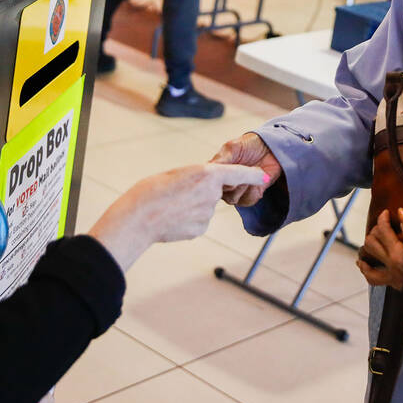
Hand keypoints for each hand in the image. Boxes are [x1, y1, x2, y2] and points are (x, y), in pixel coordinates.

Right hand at [88, 163, 266, 270]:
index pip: (237, 173)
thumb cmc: (151, 191)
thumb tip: (206, 190)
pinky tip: (172, 219)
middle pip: (214, 191)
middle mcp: (212, 194)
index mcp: (207, 174)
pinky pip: (198, 221)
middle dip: (201, 191)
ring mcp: (207, 214)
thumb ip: (196, 179)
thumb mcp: (175, 175)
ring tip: (170, 206)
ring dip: (192, 206)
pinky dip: (187, 220)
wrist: (138, 219)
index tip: (264, 175)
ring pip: (204, 207)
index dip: (252, 174)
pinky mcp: (201, 229)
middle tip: (176, 193)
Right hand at [211, 132, 281, 206]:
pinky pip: (247, 200)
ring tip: (251, 172)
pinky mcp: (250, 196)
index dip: (218, 179)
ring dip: (243, 186)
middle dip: (232, 182)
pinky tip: (258, 179)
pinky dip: (253, 191)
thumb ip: (221, 157)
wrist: (270, 148)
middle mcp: (225, 183)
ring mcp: (237, 191)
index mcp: (217, 171)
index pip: (210, 182)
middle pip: (220, 194)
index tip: (228, 168)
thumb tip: (210, 167)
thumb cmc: (250, 145)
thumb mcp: (233, 147)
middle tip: (242, 168)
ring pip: (233, 199)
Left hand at [356, 208, 402, 309]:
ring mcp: (393, 279)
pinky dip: (368, 270)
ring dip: (366, 252)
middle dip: (375, 231)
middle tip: (385, 225)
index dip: (383, 218)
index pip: (383, 231)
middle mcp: (392, 269)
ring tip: (370, 242)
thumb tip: (400, 212)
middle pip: (371, 245)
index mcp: (399, 256)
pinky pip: (374, 280)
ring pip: (367, 266)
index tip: (388, 213)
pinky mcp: (398, 286)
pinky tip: (366, 265)